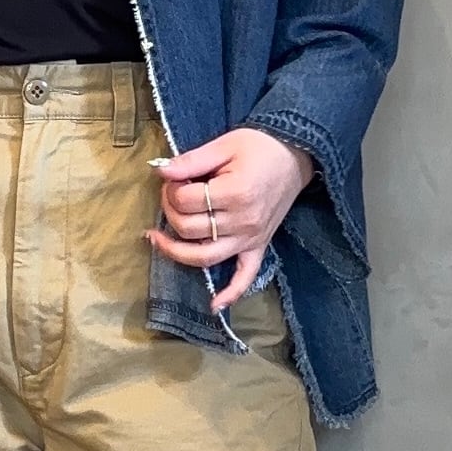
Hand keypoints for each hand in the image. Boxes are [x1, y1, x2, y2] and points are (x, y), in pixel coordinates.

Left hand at [143, 128, 314, 310]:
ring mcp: (250, 238)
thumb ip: (191, 160)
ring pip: (204, 257)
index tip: (172, 179)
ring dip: (176, 252)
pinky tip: (213, 306)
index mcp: (234, 193)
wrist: (296, 154)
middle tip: (170, 195)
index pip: (185, 202)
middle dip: (170, 212)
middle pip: (189, 229)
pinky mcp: (259, 246)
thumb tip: (161, 171)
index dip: (170, 190)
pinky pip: (245, 276)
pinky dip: (230, 293)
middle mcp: (242, 222)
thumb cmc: (259, 146)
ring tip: (156, 239)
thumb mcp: (224, 145)